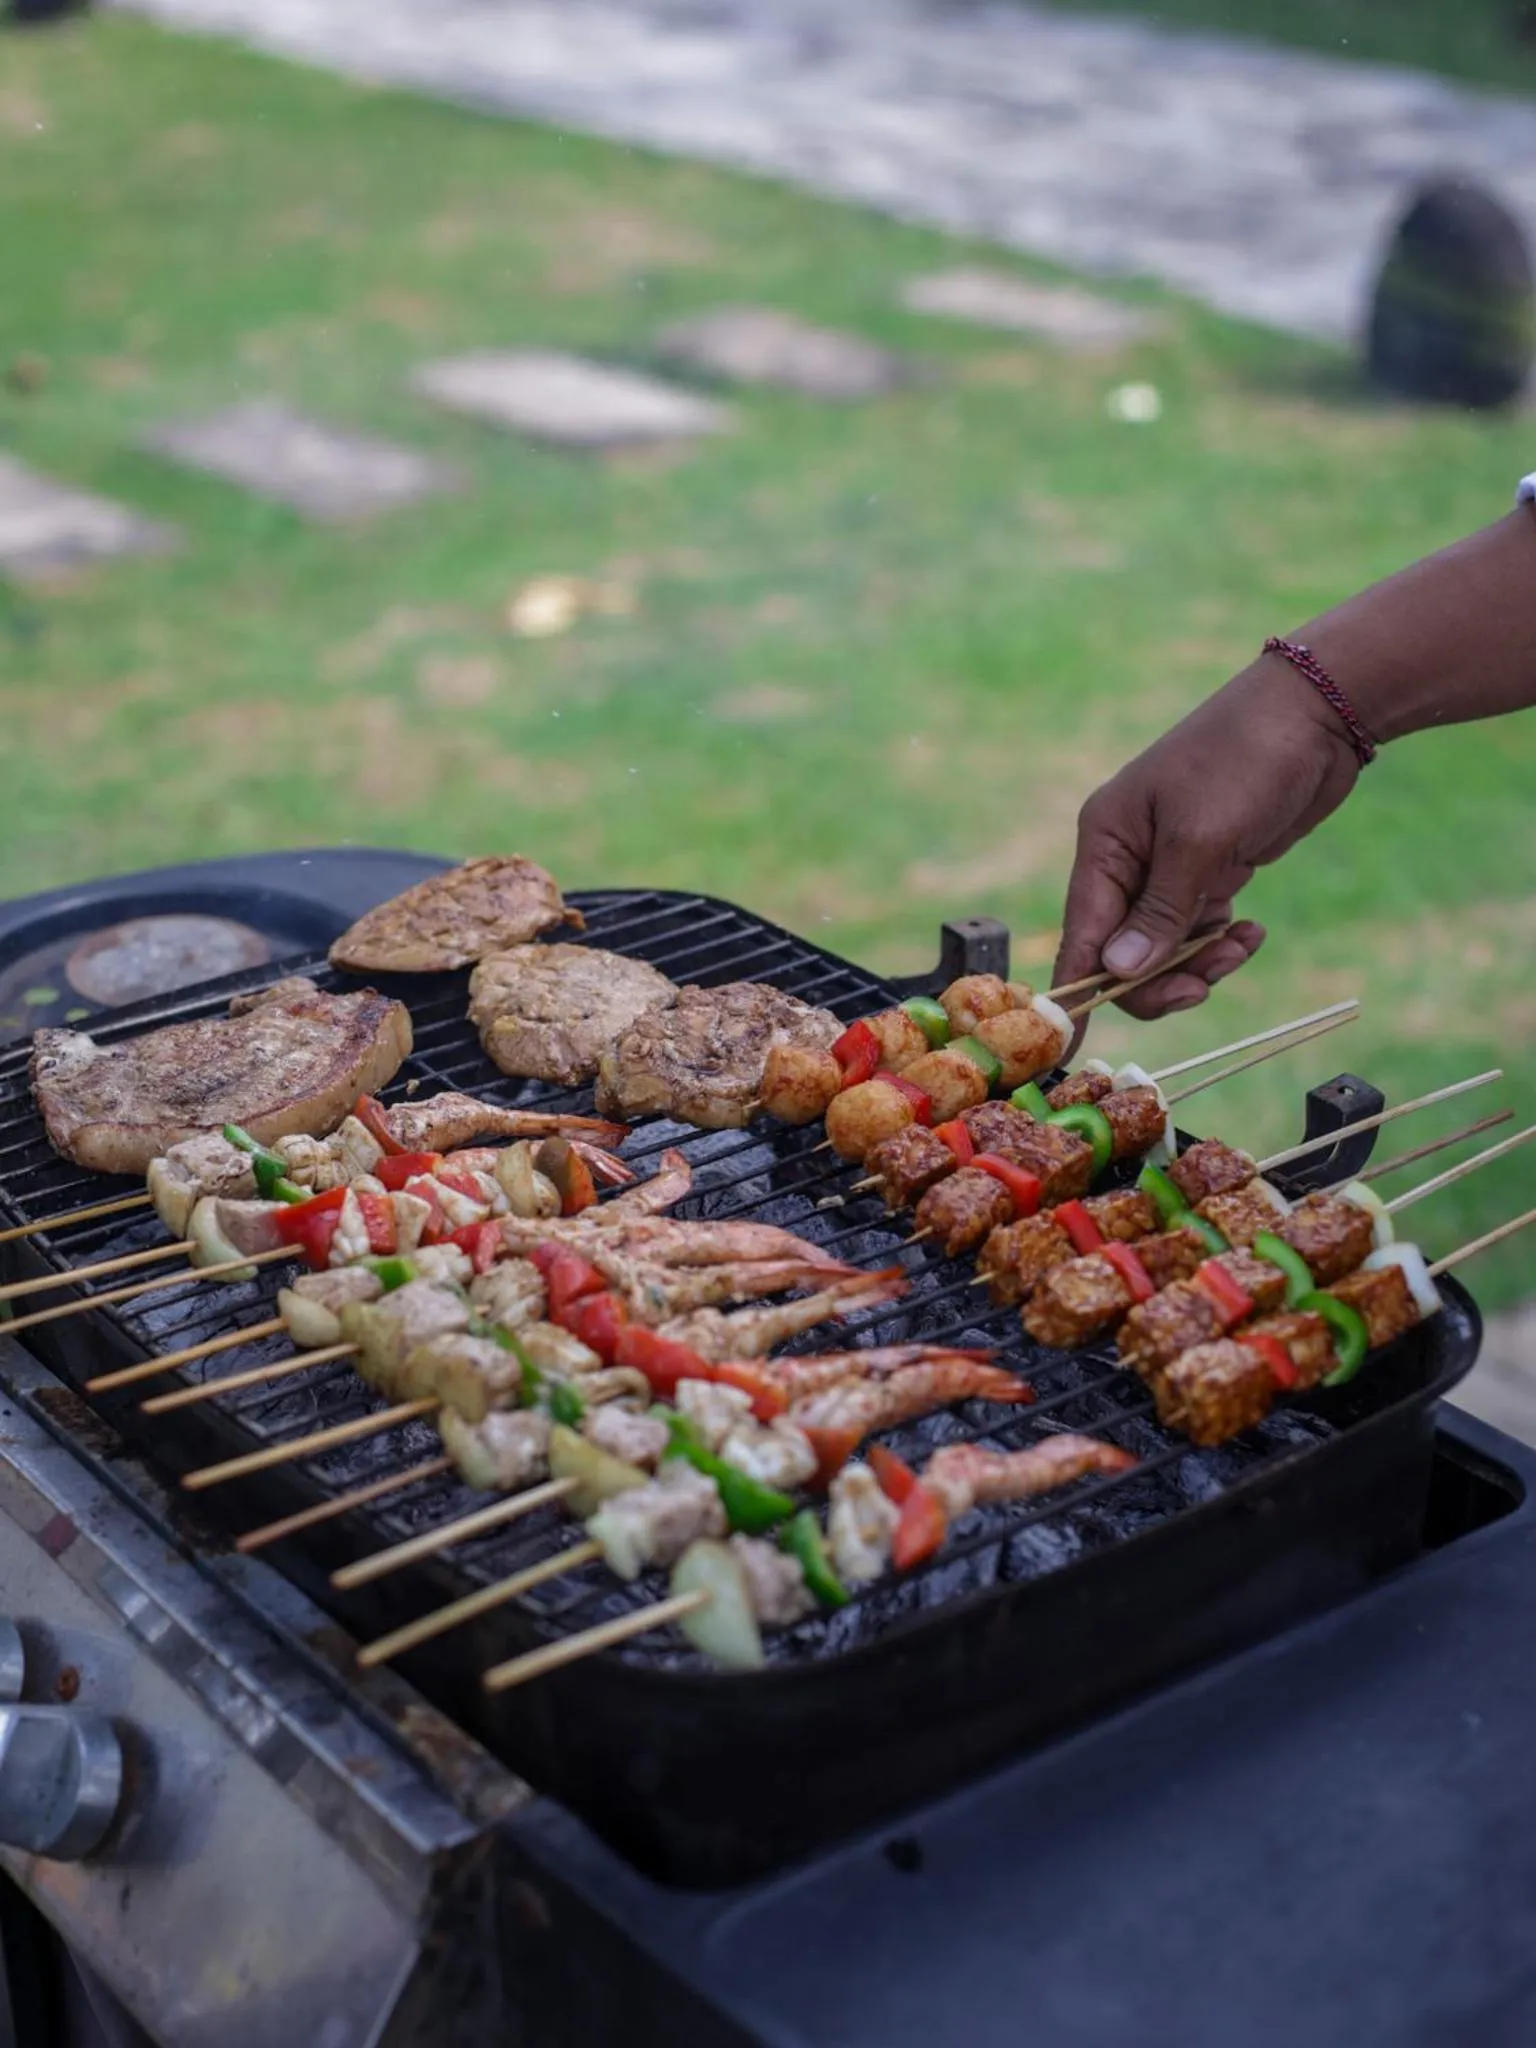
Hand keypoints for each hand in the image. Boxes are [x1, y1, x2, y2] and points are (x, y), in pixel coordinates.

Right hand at [1054, 655, 1360, 1020]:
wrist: (1317, 712)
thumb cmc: (1246, 761)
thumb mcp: (1202, 841)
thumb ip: (1160, 912)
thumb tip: (1117, 974)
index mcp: (1105, 843)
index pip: (1081, 937)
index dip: (1077, 997)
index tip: (1068, 1055)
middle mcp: (1126, 859)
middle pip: (1122, 954)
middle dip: (1160, 979)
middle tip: (1207, 981)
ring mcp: (1168, 866)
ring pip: (1164, 949)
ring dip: (1199, 962)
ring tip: (1241, 944)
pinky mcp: (1209, 870)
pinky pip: (1198, 930)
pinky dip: (1221, 941)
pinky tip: (1251, 929)